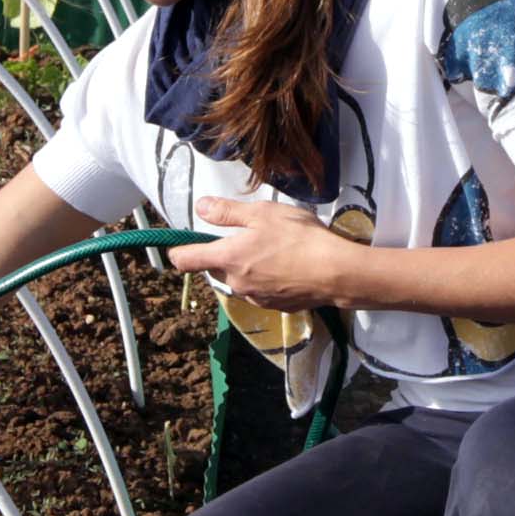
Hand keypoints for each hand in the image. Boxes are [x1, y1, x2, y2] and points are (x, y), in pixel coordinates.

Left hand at [164, 196, 357, 313]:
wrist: (336, 273)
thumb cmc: (298, 237)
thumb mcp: (262, 213)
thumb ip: (227, 212)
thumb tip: (199, 207)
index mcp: (228, 258)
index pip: (185, 260)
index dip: (179, 251)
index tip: (183, 243)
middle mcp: (236, 283)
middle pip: (217, 269)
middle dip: (226, 254)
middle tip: (252, 236)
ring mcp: (255, 299)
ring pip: (240, 280)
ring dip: (248, 268)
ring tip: (276, 251)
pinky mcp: (275, 307)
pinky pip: (261, 292)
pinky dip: (267, 280)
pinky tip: (288, 268)